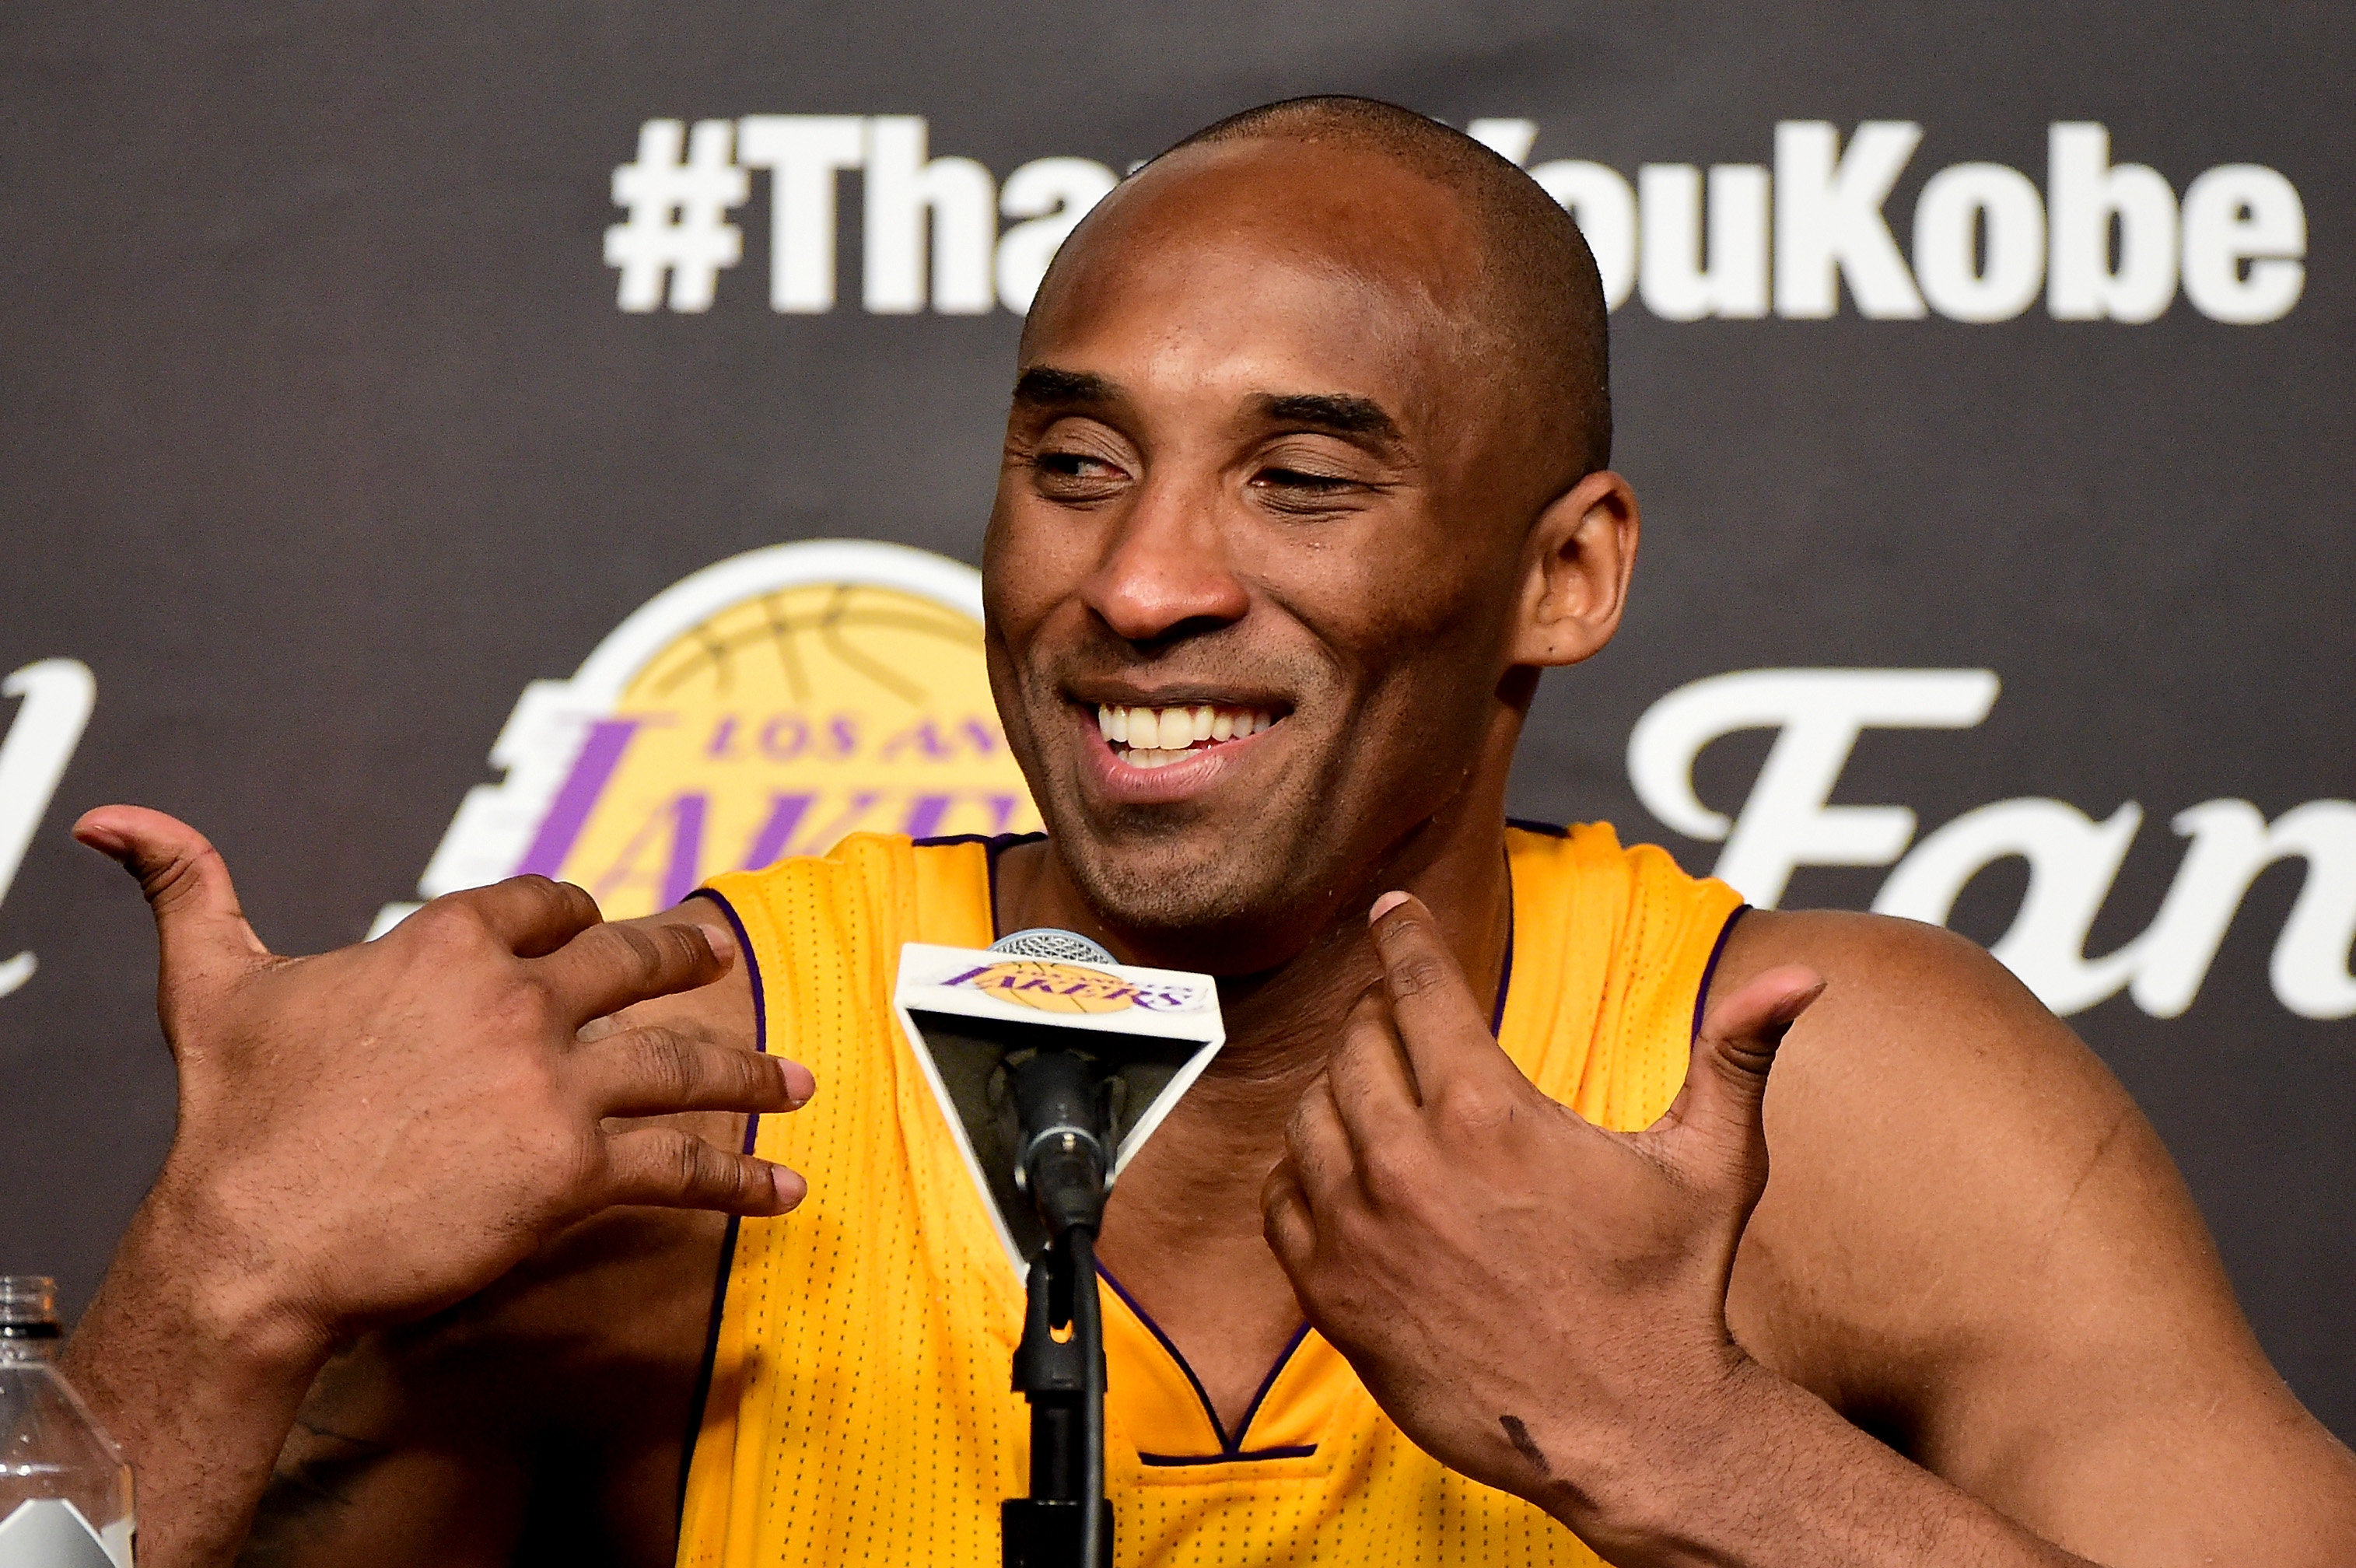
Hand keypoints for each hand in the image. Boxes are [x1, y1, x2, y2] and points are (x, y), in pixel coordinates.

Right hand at [76, 806, 811, 1354]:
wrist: (250, 1239)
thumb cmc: (235, 1119)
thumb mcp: (214, 982)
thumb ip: (189, 889)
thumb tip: (117, 818)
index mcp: (446, 942)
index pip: (542, 906)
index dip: (573, 914)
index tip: (593, 922)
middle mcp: (515, 999)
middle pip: (633, 965)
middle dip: (687, 958)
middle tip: (722, 956)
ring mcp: (552, 1081)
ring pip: (681, 1064)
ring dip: (750, 1074)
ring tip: (797, 1083)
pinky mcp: (573, 1167)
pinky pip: (682, 1166)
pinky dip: (742, 1179)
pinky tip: (786, 1187)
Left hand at [1261, 891, 1820, 1544]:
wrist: (1630, 1430)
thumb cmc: (1671, 1293)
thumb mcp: (1717, 1163)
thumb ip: (1740, 1054)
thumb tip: (1801, 979)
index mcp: (1488, 1113)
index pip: (1418, 986)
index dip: (1404, 935)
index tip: (1391, 911)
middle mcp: (1408, 1162)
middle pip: (1356, 1042)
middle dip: (1382, 1018)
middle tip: (1406, 1021)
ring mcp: (1359, 1230)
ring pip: (1309, 1113)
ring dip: (1341, 1091)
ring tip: (1383, 1095)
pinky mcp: (1331, 1292)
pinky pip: (1282, 1199)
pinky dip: (1306, 1173)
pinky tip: (1348, 1173)